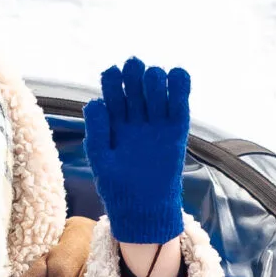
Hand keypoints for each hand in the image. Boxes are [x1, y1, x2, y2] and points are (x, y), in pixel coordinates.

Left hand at [83, 57, 190, 246]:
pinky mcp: (177, 127)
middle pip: (135, 82)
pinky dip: (180, 84)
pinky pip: (179, 101)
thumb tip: (95, 101)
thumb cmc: (118, 185)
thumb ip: (98, 130)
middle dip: (134, 73)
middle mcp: (135, 116)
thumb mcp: (102, 158)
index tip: (113, 74)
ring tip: (152, 83)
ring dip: (154, 78)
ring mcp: (156, 120)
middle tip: (133, 70)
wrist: (144, 206)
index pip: (113, 89)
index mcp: (113, 120)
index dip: (113, 78)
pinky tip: (176, 76)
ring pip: (157, 87)